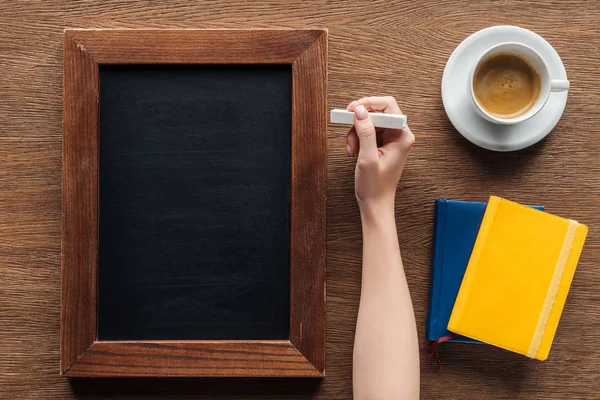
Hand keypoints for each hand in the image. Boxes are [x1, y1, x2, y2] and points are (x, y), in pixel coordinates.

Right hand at [346, 96, 414, 217]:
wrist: (375, 203)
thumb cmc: (375, 187)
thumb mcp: (367, 158)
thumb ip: (365, 133)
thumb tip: (360, 111)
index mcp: (402, 136)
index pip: (388, 106)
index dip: (368, 104)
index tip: (352, 109)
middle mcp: (399, 135)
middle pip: (376, 113)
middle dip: (359, 123)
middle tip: (349, 131)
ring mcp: (391, 140)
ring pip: (368, 123)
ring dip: (356, 133)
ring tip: (352, 149)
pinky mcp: (382, 144)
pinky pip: (367, 132)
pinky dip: (357, 139)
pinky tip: (354, 152)